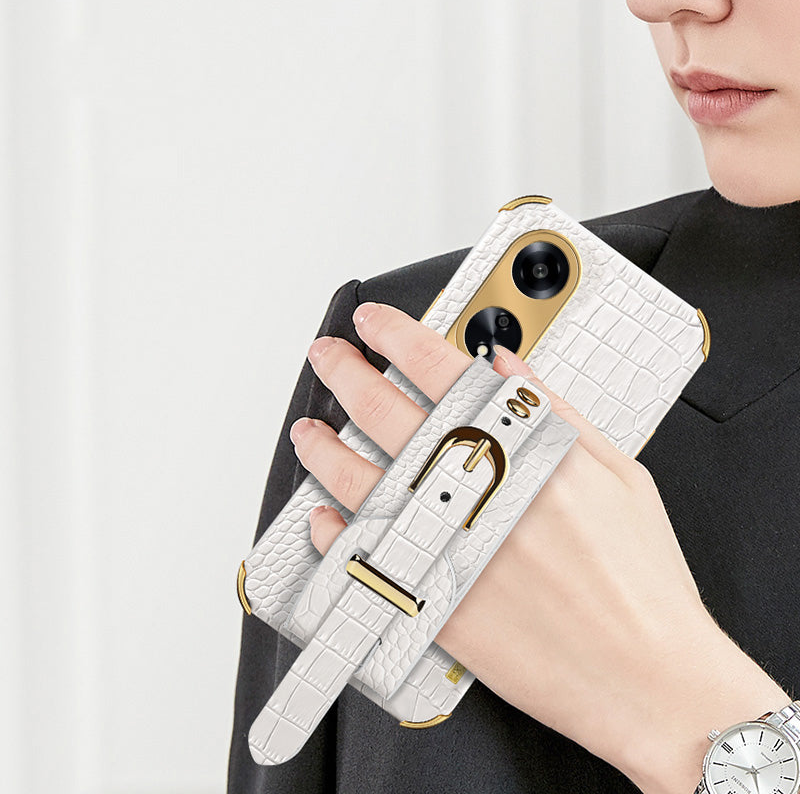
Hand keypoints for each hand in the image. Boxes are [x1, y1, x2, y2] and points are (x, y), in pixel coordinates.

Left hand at [289, 300, 790, 793]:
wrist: (648, 678)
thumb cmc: (643, 580)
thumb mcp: (619, 473)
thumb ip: (556, 411)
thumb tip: (508, 364)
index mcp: (518, 451)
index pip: (438, 369)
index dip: (396, 335)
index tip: (374, 322)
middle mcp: (473, 493)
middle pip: (384, 412)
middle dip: (345, 372)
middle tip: (328, 357)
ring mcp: (444, 547)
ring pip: (356, 478)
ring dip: (322, 447)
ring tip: (308, 430)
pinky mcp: (429, 601)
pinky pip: (359, 558)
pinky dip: (333, 532)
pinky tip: (324, 517)